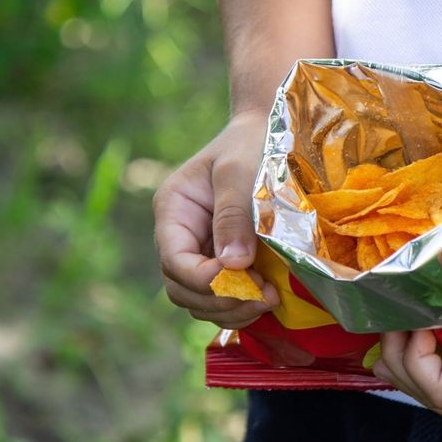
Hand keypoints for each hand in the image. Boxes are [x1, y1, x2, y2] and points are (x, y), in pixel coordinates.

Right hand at [153, 110, 280, 328]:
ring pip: (199, 300)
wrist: (269, 131)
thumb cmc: (251, 142)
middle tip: (263, 297)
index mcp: (173, 210)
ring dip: (231, 309)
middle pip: (182, 288)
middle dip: (219, 300)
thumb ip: (234, 214)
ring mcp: (200, 250)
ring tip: (269, 299)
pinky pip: (221, 296)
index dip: (204, 279)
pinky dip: (240, 306)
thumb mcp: (241, 170)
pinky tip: (268, 298)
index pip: (174, 260)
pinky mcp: (223, 260)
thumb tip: (233, 265)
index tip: (244, 279)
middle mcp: (180, 235)